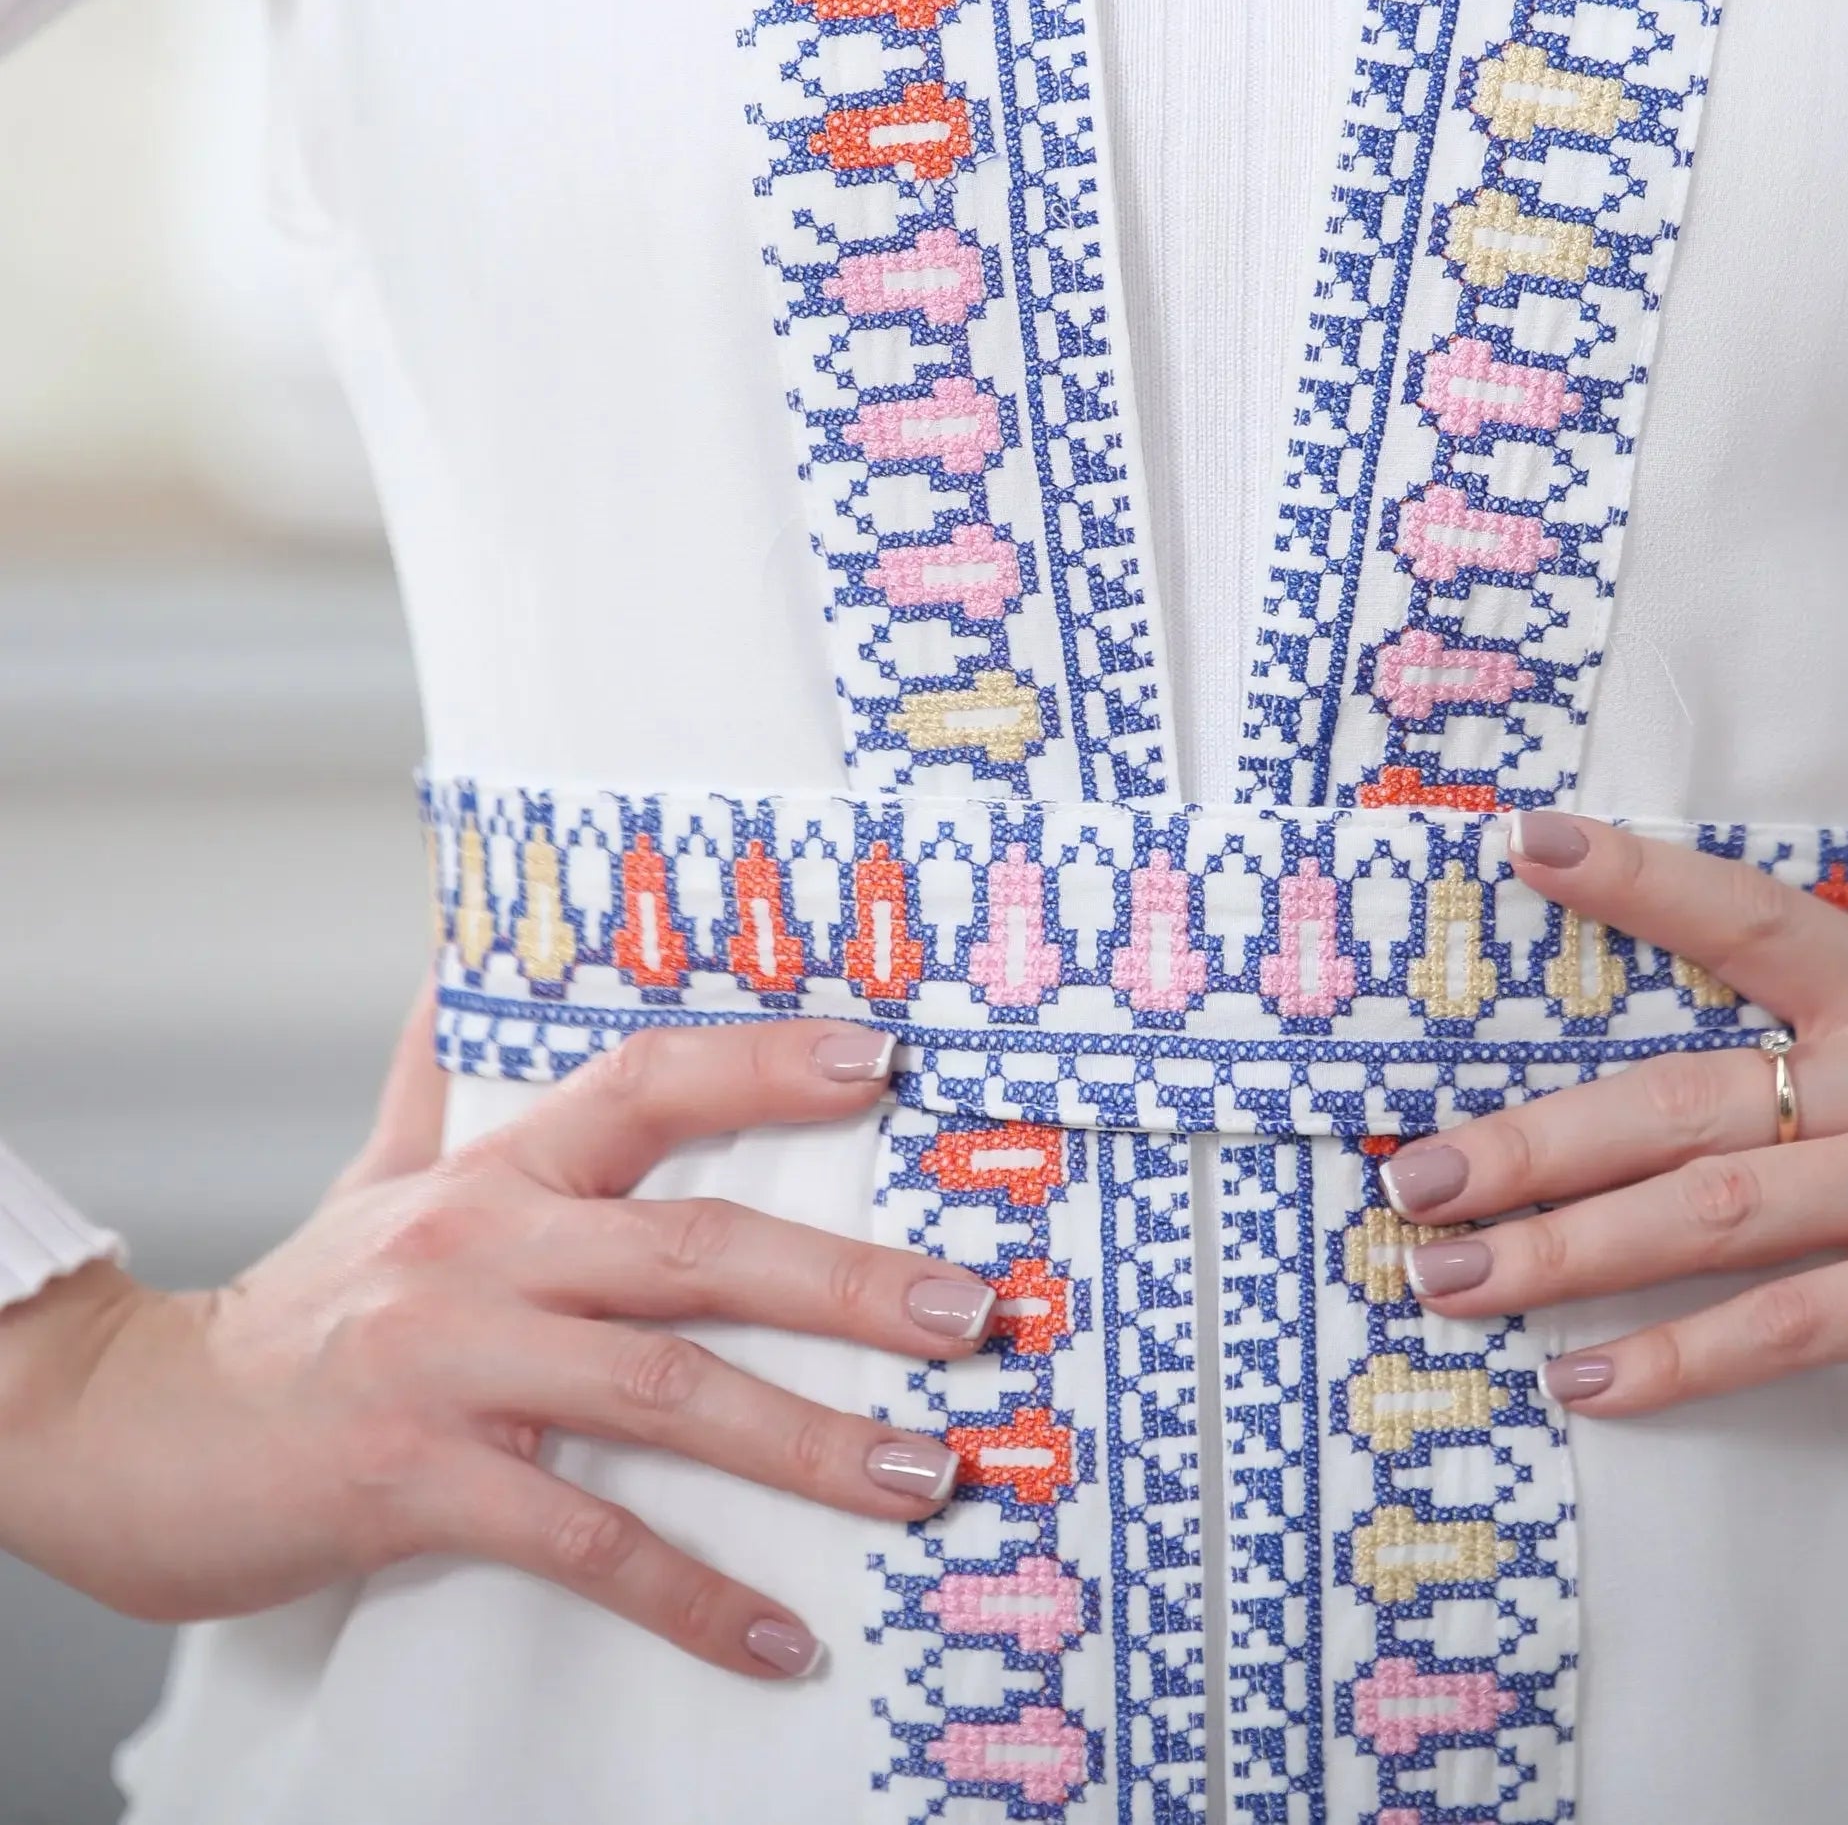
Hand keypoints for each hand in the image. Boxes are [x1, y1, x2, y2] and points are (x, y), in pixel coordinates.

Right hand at [0, 997, 993, 1676]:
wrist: (129, 1434)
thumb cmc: (287, 1314)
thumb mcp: (371, 1177)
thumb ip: (435, 1077)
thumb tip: (465, 964)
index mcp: (491, 1172)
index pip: (645, 1082)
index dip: (764, 1059)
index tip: (883, 1056)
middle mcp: (483, 1249)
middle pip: (693, 1245)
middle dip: (846, 1280)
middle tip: (968, 1312)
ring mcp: (449, 1365)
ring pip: (661, 1392)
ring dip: (807, 1440)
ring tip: (920, 1476)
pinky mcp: (414, 1483)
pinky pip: (581, 1542)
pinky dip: (690, 1592)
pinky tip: (778, 1633)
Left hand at [1381, 814, 1847, 1507]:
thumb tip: (1750, 983)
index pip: (1750, 917)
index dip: (1639, 878)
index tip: (1522, 848)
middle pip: (1684, 1096)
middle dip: (1531, 1141)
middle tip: (1412, 1179)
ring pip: (1712, 1210)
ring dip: (1565, 1253)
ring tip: (1456, 1281)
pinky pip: (1790, 1323)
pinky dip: (1677, 1358)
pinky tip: (1588, 1381)